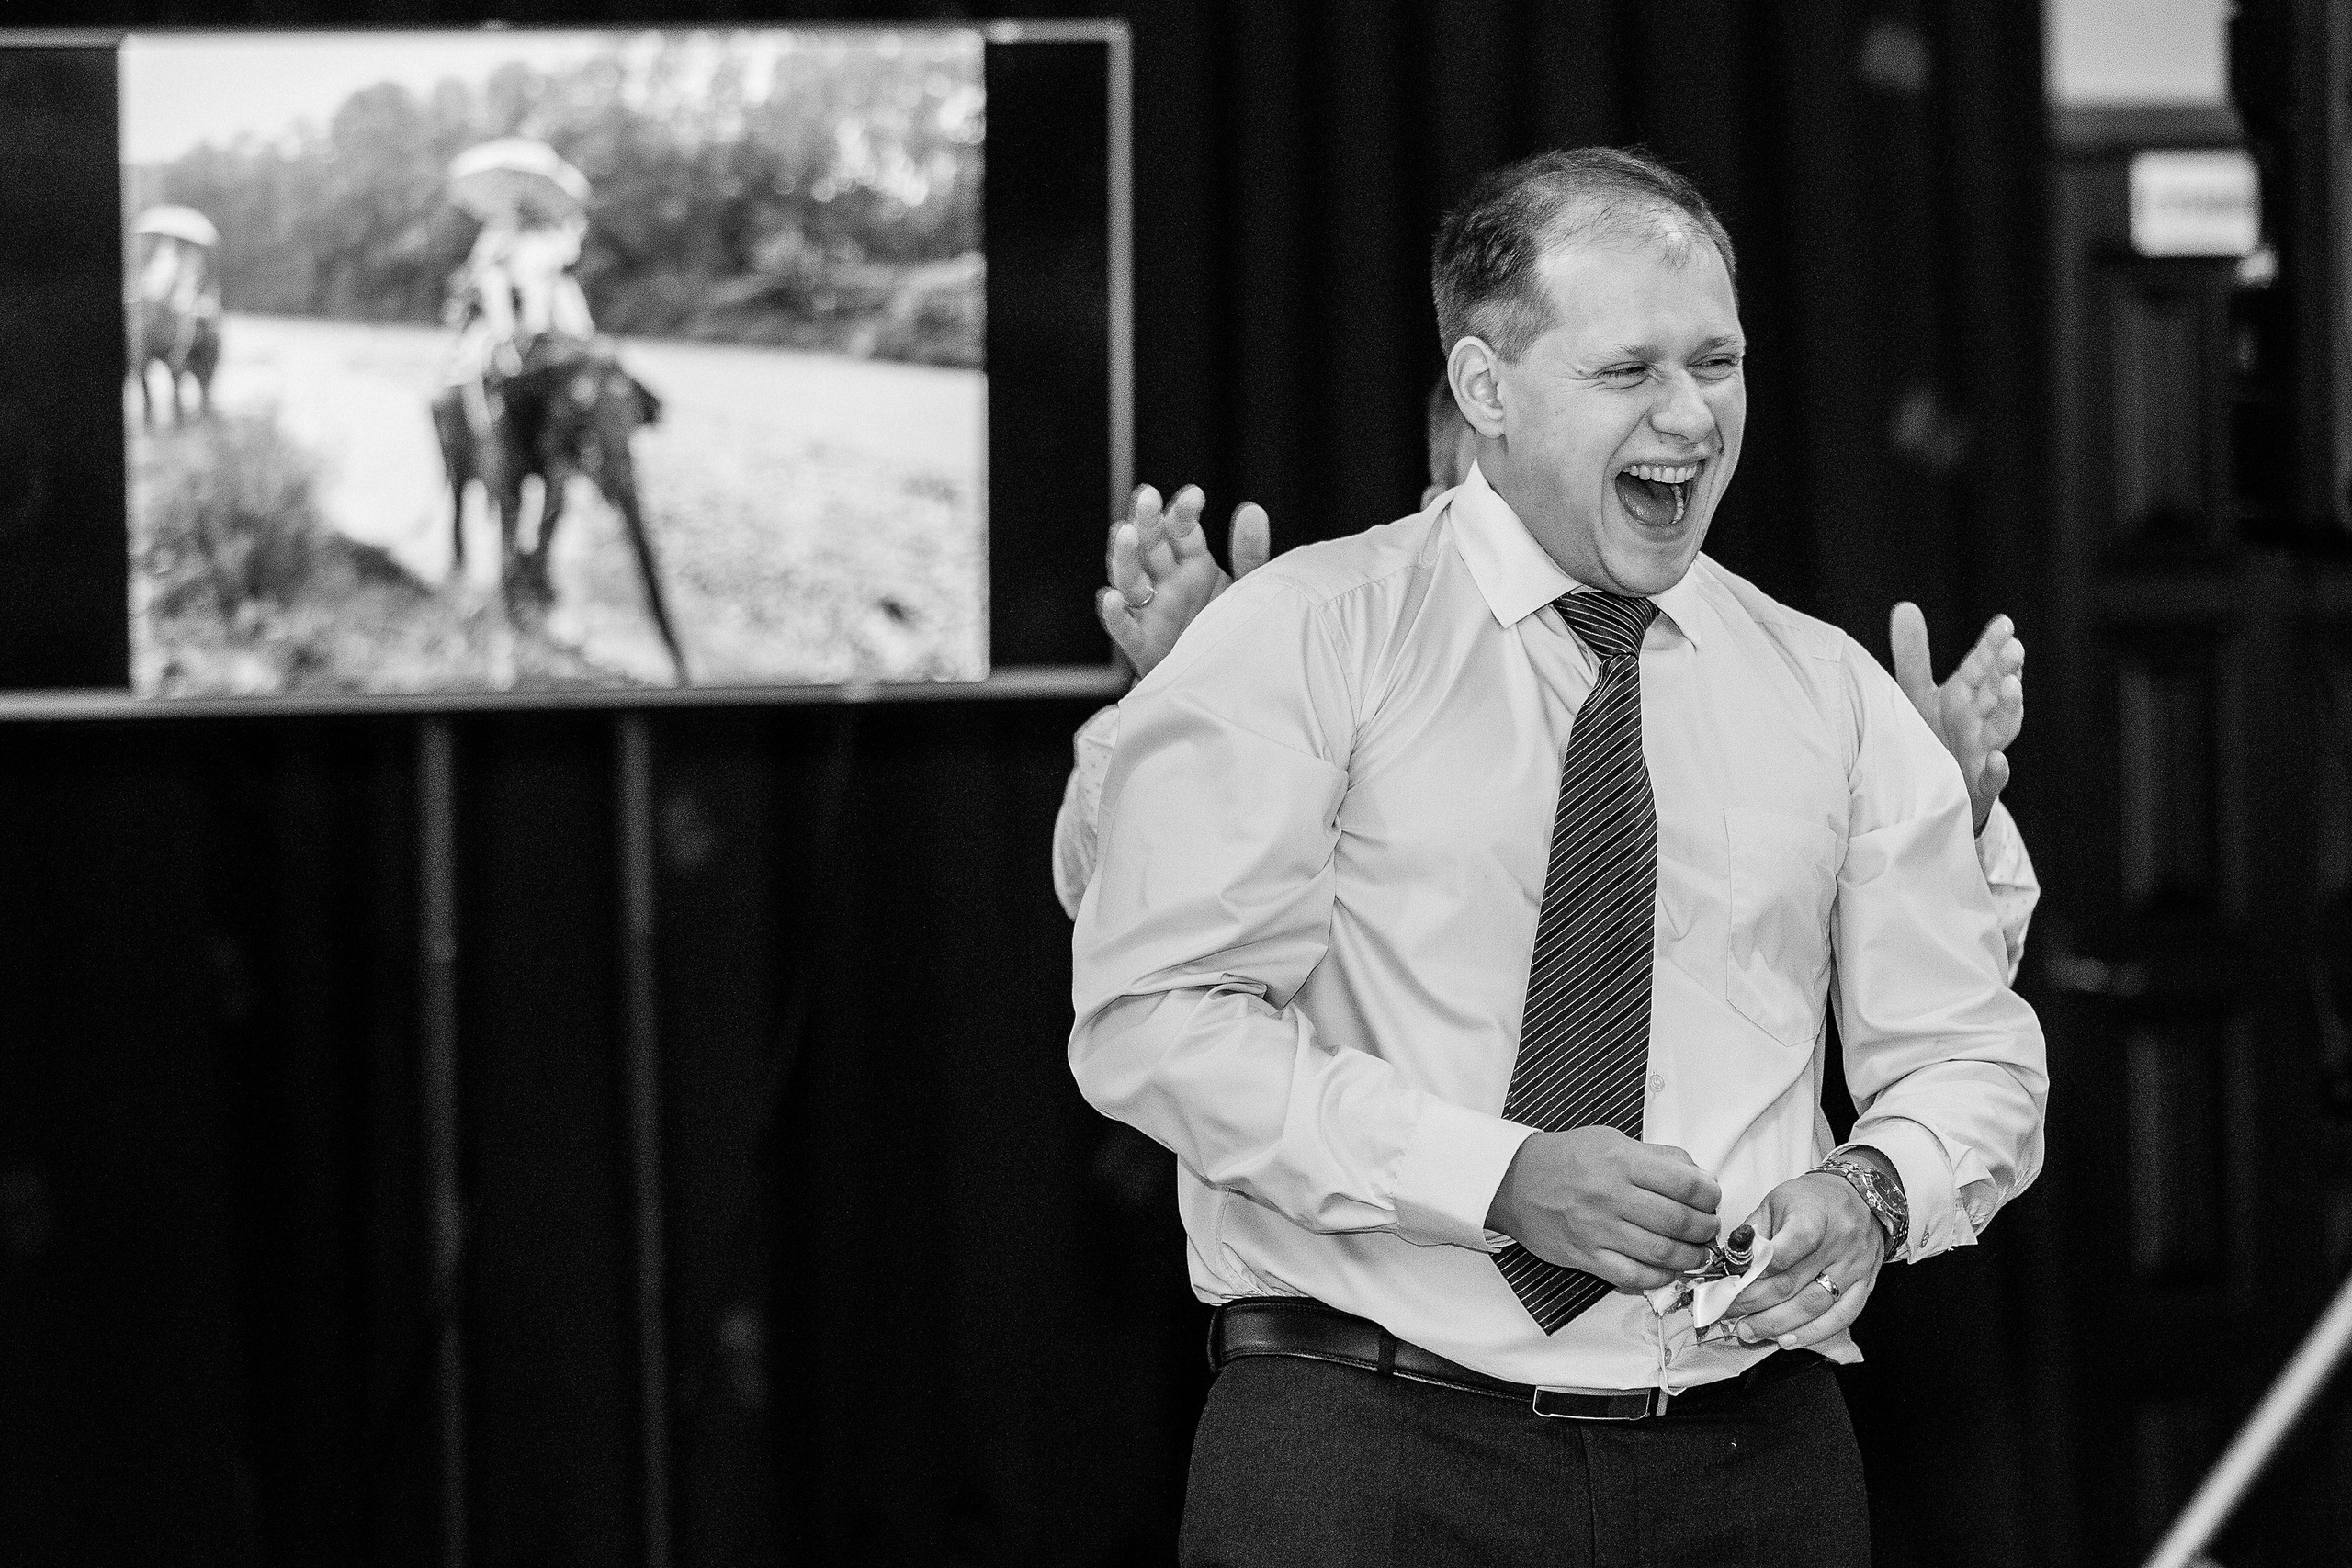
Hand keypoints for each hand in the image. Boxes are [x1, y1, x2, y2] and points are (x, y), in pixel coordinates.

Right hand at [1097, 484, 1271, 677]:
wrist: (1221, 683)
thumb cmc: (1229, 632)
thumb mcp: (1248, 590)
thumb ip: (1250, 554)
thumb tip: (1253, 509)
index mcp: (1192, 564)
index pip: (1181, 530)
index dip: (1183, 512)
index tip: (1194, 496)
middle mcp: (1167, 582)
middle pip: (1149, 545)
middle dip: (1147, 520)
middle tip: (1147, 498)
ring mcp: (1151, 610)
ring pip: (1130, 578)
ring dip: (1125, 556)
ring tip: (1125, 534)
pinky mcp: (1142, 643)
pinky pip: (1124, 628)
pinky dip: (1115, 614)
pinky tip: (1111, 599)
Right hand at [1484, 1127, 1720, 1292]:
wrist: (1514, 1181)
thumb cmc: (1567, 1158)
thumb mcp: (1612, 1140)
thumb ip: (1658, 1156)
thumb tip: (1701, 1178)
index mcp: (1621, 1161)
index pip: (1685, 1184)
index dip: (1710, 1195)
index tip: (1712, 1199)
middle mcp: (1610, 1195)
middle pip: (1678, 1221)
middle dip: (1705, 1229)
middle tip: (1709, 1228)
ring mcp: (1597, 1230)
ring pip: (1661, 1253)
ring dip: (1690, 1257)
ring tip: (1697, 1253)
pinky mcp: (1585, 1257)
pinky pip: (1633, 1276)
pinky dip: (1659, 1277)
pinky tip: (1668, 1269)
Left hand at [1719, 1171, 1886, 1351]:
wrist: (1862, 1198)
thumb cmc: (1811, 1200)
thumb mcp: (1776, 1202)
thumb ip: (1753, 1234)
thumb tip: (1729, 1265)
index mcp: (1814, 1214)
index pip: (1788, 1246)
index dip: (1758, 1269)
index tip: (1731, 1282)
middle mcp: (1839, 1242)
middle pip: (1793, 1282)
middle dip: (1754, 1302)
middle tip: (1728, 1313)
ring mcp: (1855, 1267)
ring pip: (1814, 1305)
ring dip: (1777, 1324)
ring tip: (1749, 1331)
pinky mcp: (1864, 1285)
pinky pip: (1841, 1317)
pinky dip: (1813, 1333)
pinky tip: (1787, 1340)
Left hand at [1889, 603, 2024, 833]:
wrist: (1937, 795)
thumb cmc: (1932, 737)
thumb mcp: (1917, 695)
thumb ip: (1914, 655)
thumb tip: (1906, 605)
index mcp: (1963, 697)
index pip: (1979, 667)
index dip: (1991, 646)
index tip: (2005, 623)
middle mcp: (1977, 721)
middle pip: (1994, 692)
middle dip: (2005, 670)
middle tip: (2013, 648)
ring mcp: (1981, 753)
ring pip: (2002, 729)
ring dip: (2009, 709)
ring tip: (2011, 686)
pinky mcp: (1978, 787)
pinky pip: (1991, 780)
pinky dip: (1996, 771)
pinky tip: (1996, 760)